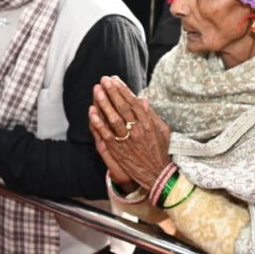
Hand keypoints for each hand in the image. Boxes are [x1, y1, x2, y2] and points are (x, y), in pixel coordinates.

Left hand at [88, 76, 170, 192]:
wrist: (157, 174)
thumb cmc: (160, 151)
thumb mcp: (162, 130)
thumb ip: (152, 115)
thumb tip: (143, 100)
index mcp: (148, 123)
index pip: (133, 102)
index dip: (123, 90)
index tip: (114, 79)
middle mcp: (138, 129)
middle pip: (122, 107)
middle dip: (112, 91)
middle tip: (104, 80)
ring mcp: (127, 139)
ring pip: (113, 118)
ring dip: (104, 103)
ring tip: (97, 90)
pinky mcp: (118, 150)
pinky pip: (106, 134)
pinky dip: (99, 123)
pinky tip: (91, 113)